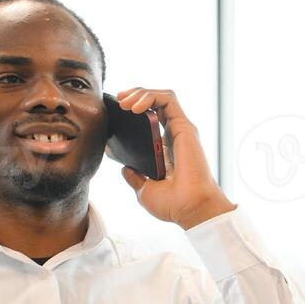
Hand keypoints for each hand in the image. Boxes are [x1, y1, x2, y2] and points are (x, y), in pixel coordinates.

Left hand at [115, 87, 235, 228]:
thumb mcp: (144, 191)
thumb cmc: (174, 205)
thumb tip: (124, 167)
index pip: (149, 121)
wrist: (190, 209)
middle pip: (154, 104)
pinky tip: (134, 107)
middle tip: (117, 101)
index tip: (114, 115)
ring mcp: (180, 130)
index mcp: (165, 150)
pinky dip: (149, 97)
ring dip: (139, 93)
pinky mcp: (185, 126)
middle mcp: (174, 137)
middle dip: (133, 96)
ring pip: (160, 97)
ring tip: (123, 102)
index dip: (132, 113)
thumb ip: (135, 177)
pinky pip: (167, 99)